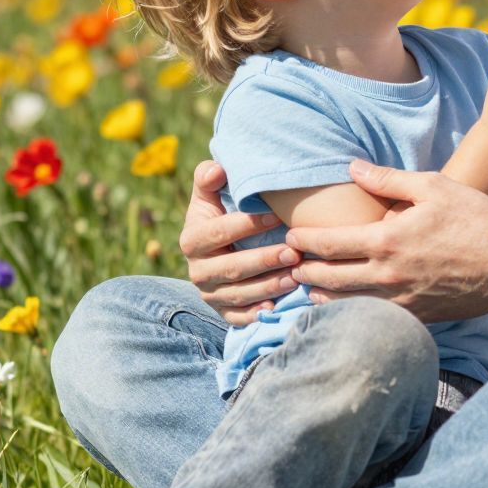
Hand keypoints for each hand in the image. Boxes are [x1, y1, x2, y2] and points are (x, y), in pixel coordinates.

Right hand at [179, 160, 301, 324]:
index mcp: (191, 240)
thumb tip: (216, 169)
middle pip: (230, 268)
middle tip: (293, 252)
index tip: (276, 216)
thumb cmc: (221, 215)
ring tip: (296, 276)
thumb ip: (209, 179)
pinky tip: (278, 307)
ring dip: (268, 287)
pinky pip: (239, 318)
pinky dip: (257, 314)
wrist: (218, 251)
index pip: (217, 233)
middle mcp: (197, 271)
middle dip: (263, 260)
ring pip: (238, 294)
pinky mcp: (223, 312)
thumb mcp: (210, 197)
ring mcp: (210, 294)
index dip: (246, 225)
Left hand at [284, 163, 487, 317]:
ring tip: (311, 287)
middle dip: (303, 271)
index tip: (290, 236)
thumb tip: (353, 167)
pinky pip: (374, 319)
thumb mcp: (433, 187)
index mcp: (386, 240)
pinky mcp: (417, 317)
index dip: (302, 241)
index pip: (327, 245)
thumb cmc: (477, 219)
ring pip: (345, 305)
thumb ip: (388, 179)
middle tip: (290, 264)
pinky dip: (353, 313)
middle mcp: (388, 275)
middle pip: (327, 279)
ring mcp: (401, 301)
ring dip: (322, 296)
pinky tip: (348, 307)